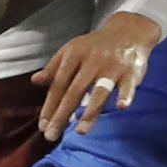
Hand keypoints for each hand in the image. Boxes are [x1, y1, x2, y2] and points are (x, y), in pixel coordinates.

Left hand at [32, 12, 160, 141]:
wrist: (128, 31)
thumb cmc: (95, 46)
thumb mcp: (72, 50)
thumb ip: (54, 67)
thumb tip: (35, 81)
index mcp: (75, 53)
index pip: (59, 83)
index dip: (50, 104)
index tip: (42, 125)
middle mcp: (93, 60)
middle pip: (75, 90)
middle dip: (62, 114)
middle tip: (51, 135)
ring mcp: (113, 65)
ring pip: (100, 90)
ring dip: (90, 111)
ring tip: (80, 131)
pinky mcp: (131, 71)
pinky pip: (128, 85)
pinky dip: (126, 95)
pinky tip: (121, 106)